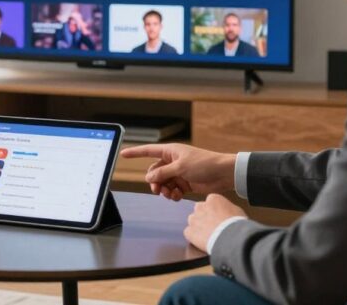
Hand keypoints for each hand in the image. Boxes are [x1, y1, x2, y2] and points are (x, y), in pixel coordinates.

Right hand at [119, 143, 236, 199]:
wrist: (223, 174)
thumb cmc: (204, 164)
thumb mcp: (181, 167)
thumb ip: (163, 173)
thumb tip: (148, 178)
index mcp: (170, 152)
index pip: (148, 151)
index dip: (135, 152)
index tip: (123, 154)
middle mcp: (173, 161)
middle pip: (155, 172)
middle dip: (154, 182)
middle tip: (158, 190)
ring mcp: (179, 172)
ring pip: (163, 183)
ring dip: (164, 190)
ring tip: (170, 194)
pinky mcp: (185, 183)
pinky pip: (172, 189)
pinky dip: (173, 194)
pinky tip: (177, 196)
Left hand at [183, 194, 246, 250]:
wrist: (231, 238)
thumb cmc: (236, 225)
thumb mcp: (237, 210)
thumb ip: (227, 208)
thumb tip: (227, 212)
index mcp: (213, 199)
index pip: (210, 202)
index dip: (215, 211)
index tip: (219, 217)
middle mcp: (201, 207)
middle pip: (199, 210)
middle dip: (204, 216)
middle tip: (213, 226)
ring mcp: (193, 219)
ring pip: (193, 221)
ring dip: (198, 226)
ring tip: (208, 235)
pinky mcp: (189, 231)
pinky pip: (189, 232)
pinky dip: (194, 237)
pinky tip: (202, 241)